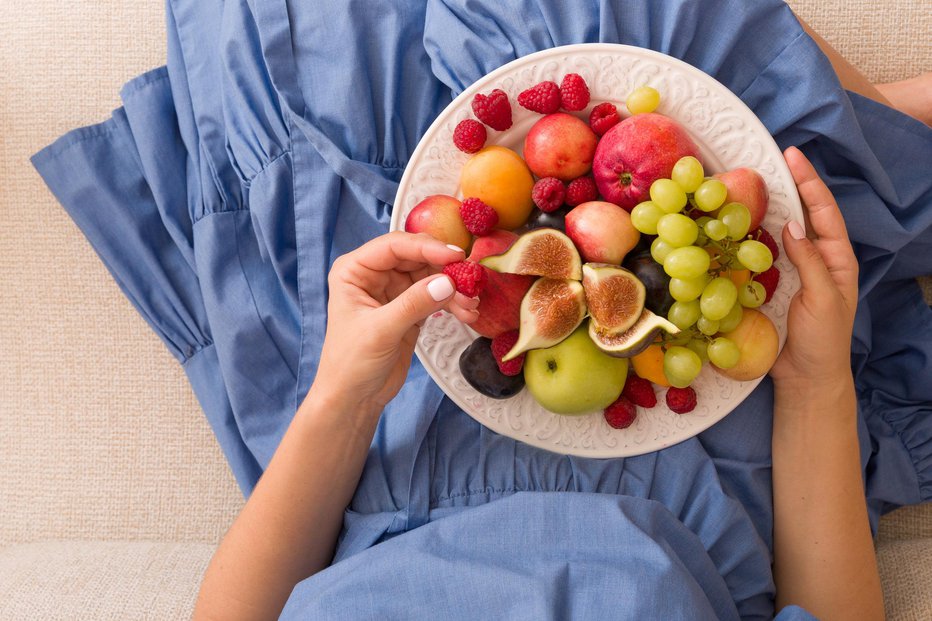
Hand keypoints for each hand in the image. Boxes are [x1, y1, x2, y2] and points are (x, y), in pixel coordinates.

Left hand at [313, 232, 478, 414]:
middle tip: (471, 280)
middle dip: (445, 268)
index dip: (426, 247)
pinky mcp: (410, 308)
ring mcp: (393, 291)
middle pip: (417, 257)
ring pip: (431, 276)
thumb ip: (413, 304)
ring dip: (454, 288)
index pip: (395, 246)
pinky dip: (452, 302)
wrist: (354, 397)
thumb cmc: (351, 363)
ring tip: (471, 305)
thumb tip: (447, 283)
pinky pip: (436, 295)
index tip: (456, 256)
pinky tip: (467, 313)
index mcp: (355, 270)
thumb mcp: (381, 331)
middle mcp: (374, 274)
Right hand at [770, 147, 858, 389]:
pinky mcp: (770, 285)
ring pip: (777, 232)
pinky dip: (748, 237)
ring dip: (764, 209)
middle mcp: (814, 259)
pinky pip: (758, 255)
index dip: (809, 182)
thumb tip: (792, 225)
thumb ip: (810, 261)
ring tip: (747, 185)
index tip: (792, 156)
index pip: (823, 212)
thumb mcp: (823, 299)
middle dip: (788, 185)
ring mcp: (791, 271)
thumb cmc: (824, 340)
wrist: (806, 377)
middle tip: (767, 160)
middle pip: (801, 214)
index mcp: (836, 259)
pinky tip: (732, 227)